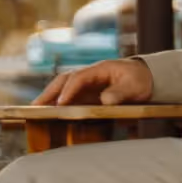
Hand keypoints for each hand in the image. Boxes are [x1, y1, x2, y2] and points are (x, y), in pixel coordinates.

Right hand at [34, 58, 155, 105]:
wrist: (147, 77)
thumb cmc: (140, 80)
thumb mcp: (135, 86)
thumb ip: (120, 93)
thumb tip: (105, 100)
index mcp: (100, 69)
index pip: (79, 78)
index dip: (69, 90)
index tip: (61, 103)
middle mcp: (89, 74)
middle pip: (64, 80)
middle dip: (49, 93)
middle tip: (35, 107)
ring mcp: (87, 83)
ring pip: (63, 88)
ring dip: (49, 98)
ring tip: (35, 111)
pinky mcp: (87, 93)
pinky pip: (69, 97)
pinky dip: (57, 103)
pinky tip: (50, 113)